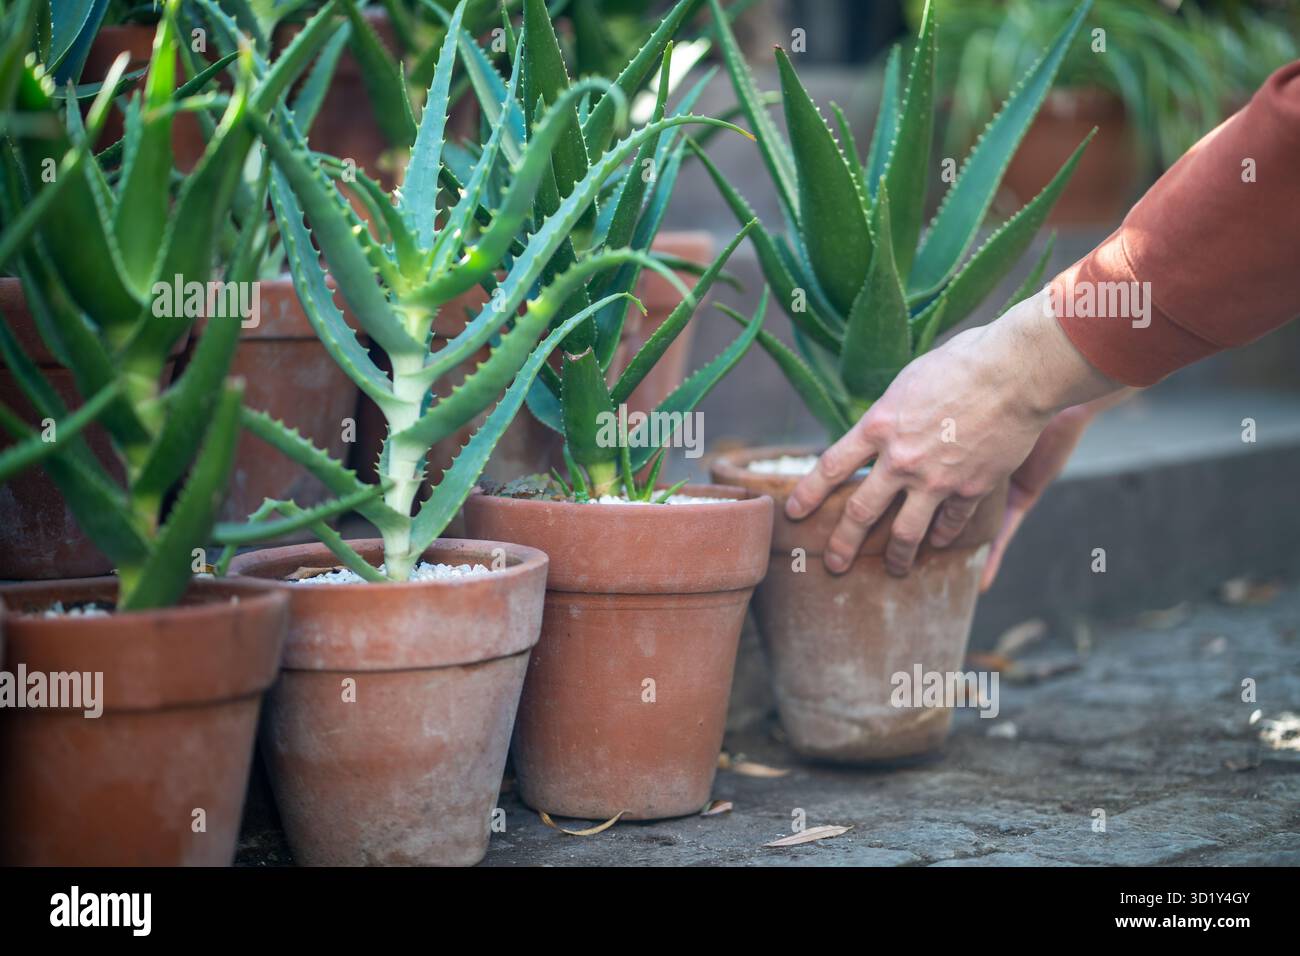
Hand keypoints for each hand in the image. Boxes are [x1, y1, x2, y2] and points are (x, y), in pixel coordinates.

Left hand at [785, 290, 1122, 575]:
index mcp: (879, 425)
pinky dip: (943, 536)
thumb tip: (878, 428)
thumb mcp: (909, 381)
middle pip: (859, 512)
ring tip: (892, 569)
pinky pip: (950, 524)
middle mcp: (900, 459)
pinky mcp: (971, 489)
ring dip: (895, 557)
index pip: (830, 467)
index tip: (794, 513)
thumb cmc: (963, 363)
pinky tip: (939, 542)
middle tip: (833, 563)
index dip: (808, 494)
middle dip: (841, 544)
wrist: (1016, 372)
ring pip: (905, 533)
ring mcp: (935, 480)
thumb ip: (890, 413)